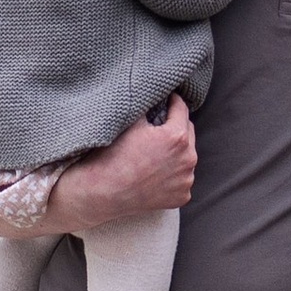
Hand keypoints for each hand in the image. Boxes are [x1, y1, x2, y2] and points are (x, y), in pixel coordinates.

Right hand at [58, 98, 198, 227]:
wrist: (102, 193)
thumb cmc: (114, 156)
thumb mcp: (131, 122)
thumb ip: (149, 106)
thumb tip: (156, 94)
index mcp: (177, 137)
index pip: (181, 109)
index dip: (173, 101)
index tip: (168, 99)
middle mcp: (188, 159)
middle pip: (187, 132)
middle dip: (176, 126)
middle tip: (160, 126)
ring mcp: (186, 180)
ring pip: (186, 157)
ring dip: (177, 152)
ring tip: (157, 152)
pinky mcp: (181, 197)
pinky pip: (182, 178)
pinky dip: (173, 174)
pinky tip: (157, 173)